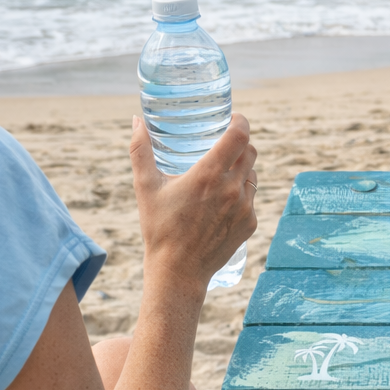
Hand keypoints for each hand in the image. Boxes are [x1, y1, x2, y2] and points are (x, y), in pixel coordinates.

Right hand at [130, 114, 257, 293]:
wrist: (178, 271)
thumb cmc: (159, 228)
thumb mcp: (145, 186)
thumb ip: (140, 149)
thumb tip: (136, 120)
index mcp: (208, 174)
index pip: (239, 136)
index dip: (241, 121)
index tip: (234, 118)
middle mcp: (232, 189)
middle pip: (251, 152)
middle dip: (241, 143)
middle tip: (227, 143)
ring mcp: (244, 207)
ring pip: (253, 175)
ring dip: (243, 169)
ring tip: (225, 172)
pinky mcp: (250, 224)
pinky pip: (252, 199)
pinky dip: (242, 194)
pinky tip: (225, 199)